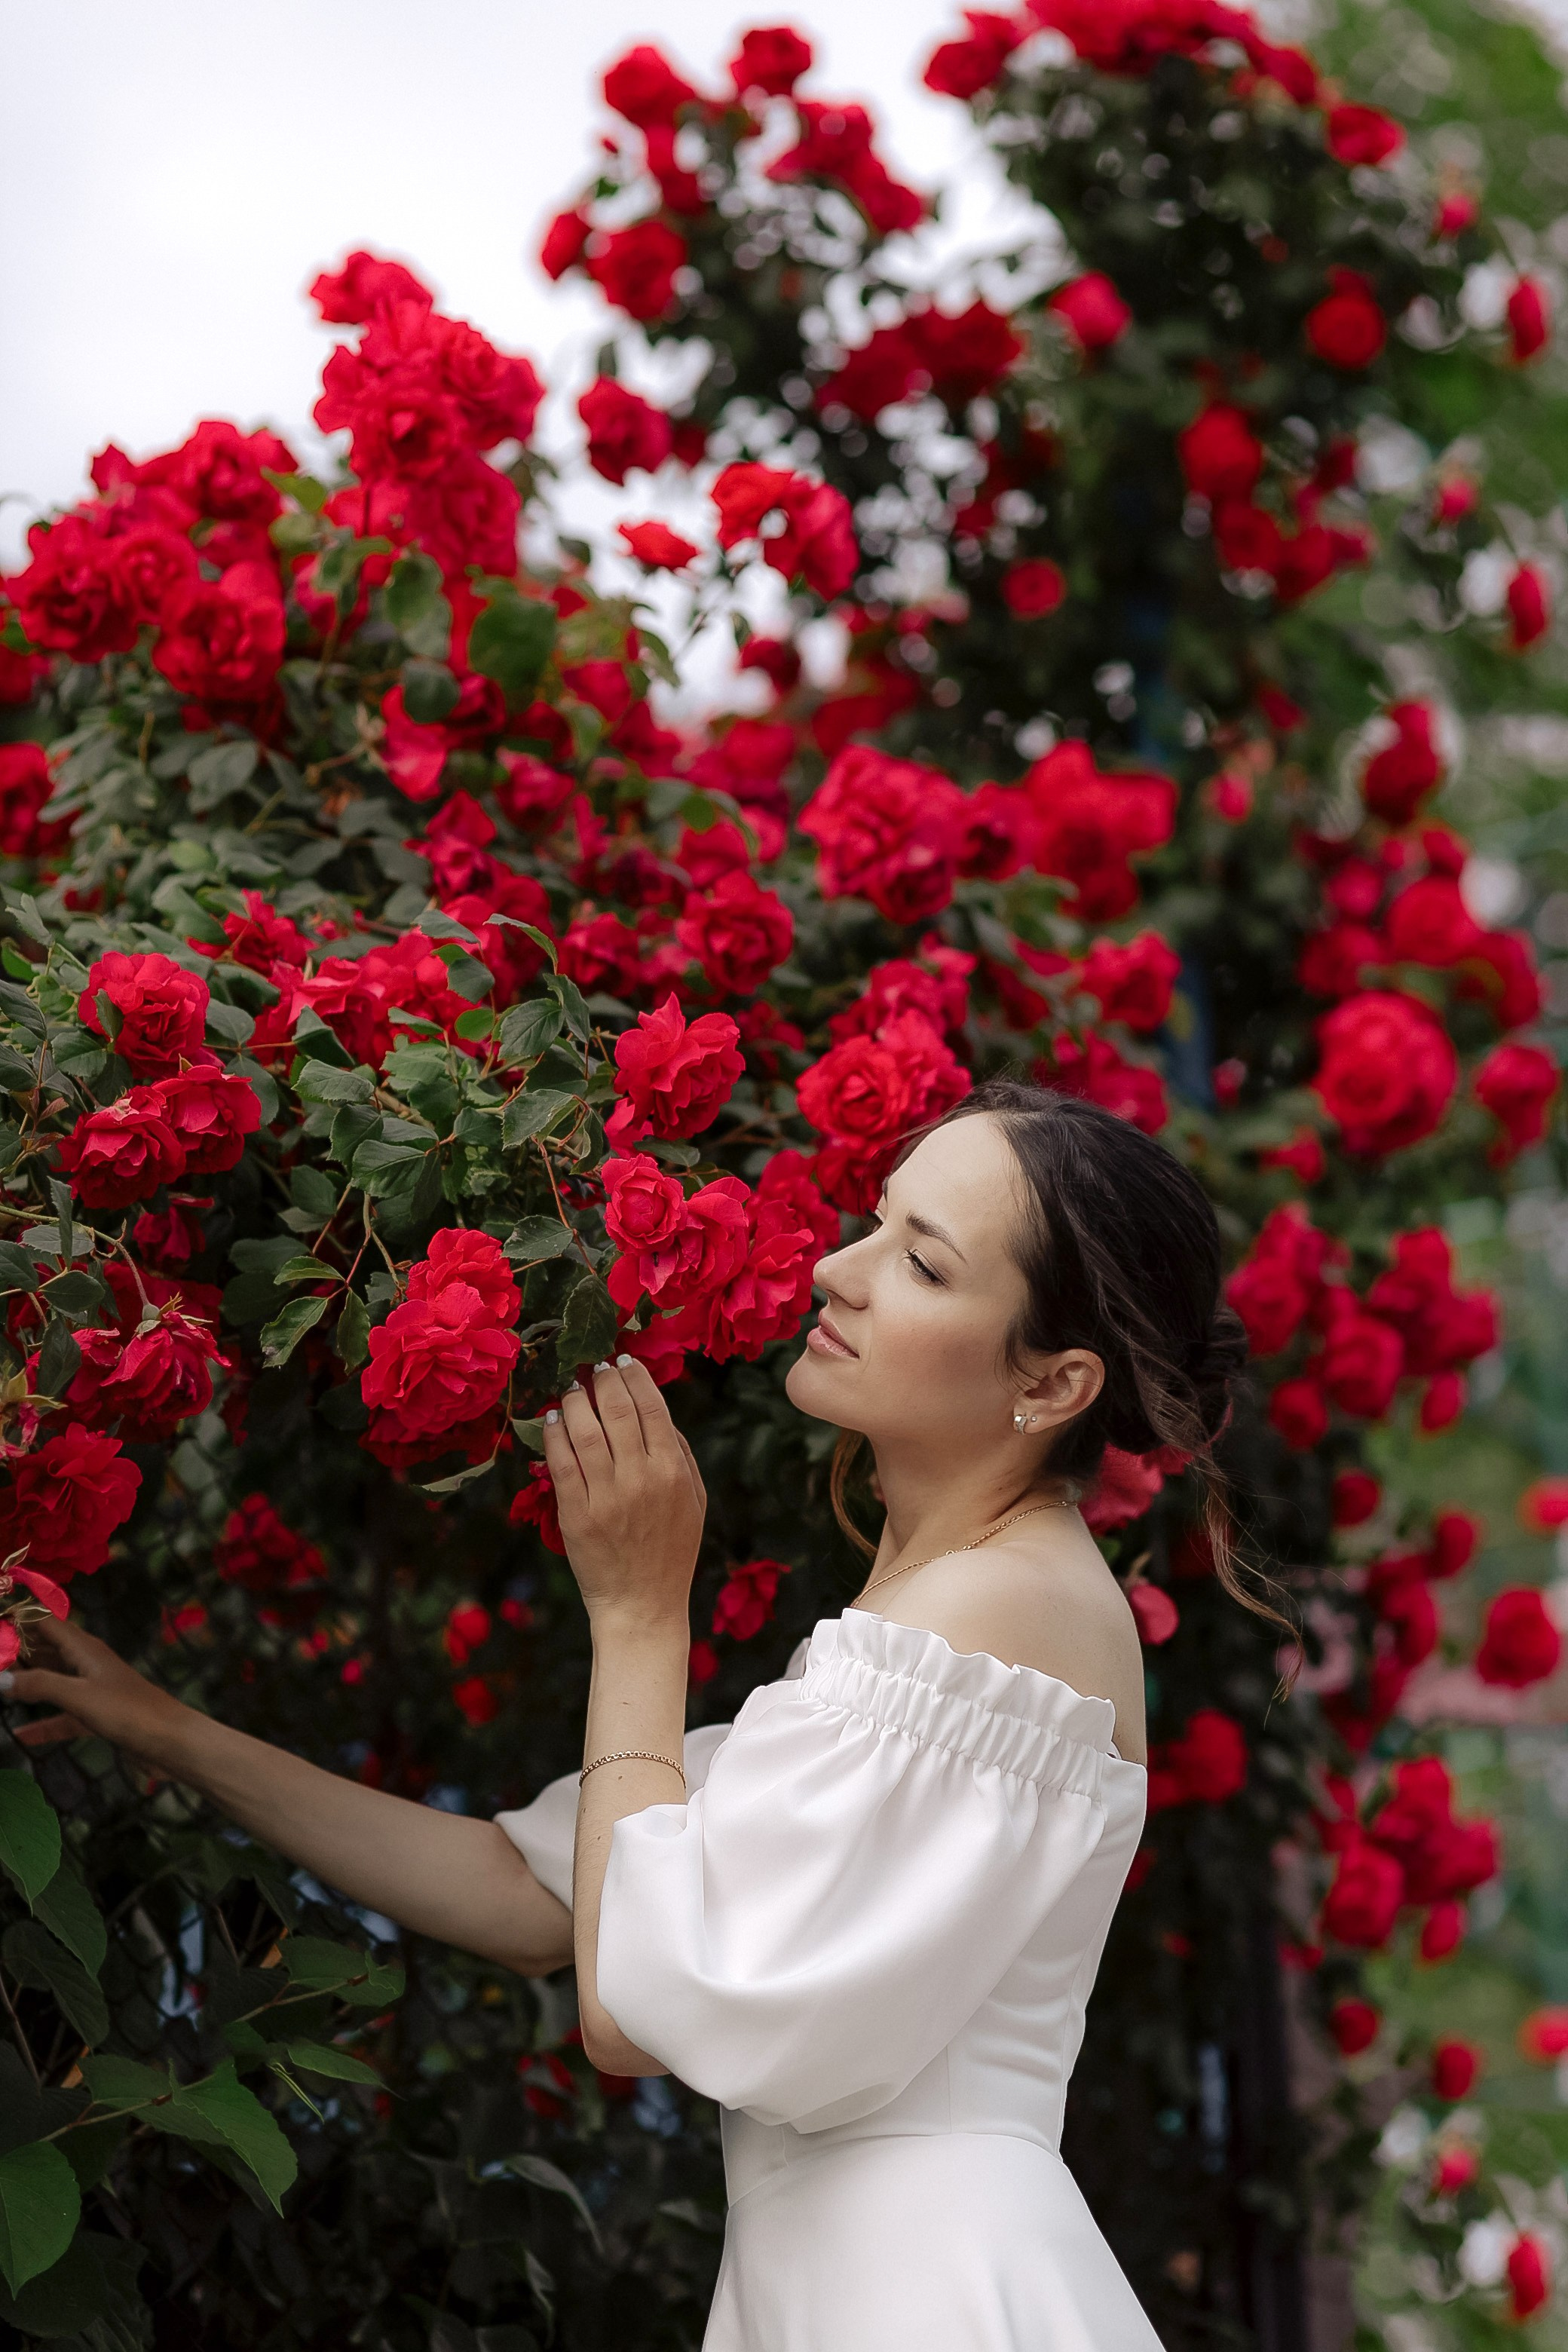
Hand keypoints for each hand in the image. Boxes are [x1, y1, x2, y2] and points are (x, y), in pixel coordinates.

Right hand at [0, 1615, 188, 1763]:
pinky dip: (43, 1725)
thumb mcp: (79, 1696)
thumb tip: (0, 1679)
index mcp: (86, 1649)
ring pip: (53, 1682)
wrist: (171, 1743)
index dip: (19, 1621)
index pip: (46, 1624)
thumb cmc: (130, 1712)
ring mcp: (93, 1691)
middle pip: (46, 1651)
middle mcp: (88, 1664)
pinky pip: (63, 1717)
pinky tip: (20, 1736)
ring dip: (27, 1684)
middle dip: (18, 1653)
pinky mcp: (98, 1717)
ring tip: (0, 1688)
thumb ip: (39, 1685)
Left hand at [542, 1355, 705, 1630]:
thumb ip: (680, 1453)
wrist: (642, 1604)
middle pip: (617, 1410)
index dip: (634, 1376)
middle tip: (594, 1365)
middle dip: (603, 1378)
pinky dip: (555, 1434)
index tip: (623, 1359)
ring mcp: (606, 1496)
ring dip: (575, 1400)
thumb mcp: (694, 1500)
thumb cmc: (671, 1551)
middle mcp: (640, 1478)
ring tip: (572, 1388)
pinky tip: (553, 1418)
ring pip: (585, 1430)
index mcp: (673, 1472)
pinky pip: (561, 1463)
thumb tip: (656, 1410)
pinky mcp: (576, 1514)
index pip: (652, 1406)